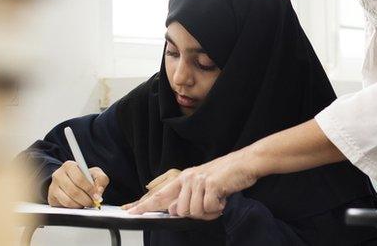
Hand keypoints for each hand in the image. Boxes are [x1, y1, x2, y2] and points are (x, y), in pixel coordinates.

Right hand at [47, 160, 108, 207]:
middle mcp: (58, 174)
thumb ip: (101, 180)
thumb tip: (98, 194)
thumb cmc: (85, 177)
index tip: (96, 195)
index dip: (89, 189)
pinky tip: (79, 204)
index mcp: (69, 166)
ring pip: (68, 200)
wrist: (73, 182)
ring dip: (81, 204)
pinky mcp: (51, 198)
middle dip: (86, 199)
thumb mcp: (96, 174)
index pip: (79, 178)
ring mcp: (53, 187)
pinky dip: (74, 207)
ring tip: (86, 203)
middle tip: (93, 202)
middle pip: (74, 191)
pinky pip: (64, 206)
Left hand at [126, 149, 259, 218]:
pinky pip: (208, 208)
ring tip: (218, 200)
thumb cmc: (226, 175)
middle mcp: (188, 178)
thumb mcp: (203, 185)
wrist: (246, 163)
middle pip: (180, 211)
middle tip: (211, 205)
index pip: (160, 194)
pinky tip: (223, 198)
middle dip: (197, 214)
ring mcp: (199, 180)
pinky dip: (218, 208)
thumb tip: (173, 210)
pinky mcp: (211, 184)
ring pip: (194, 211)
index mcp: (184, 178)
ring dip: (209, 212)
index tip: (131, 212)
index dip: (145, 205)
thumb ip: (185, 198)